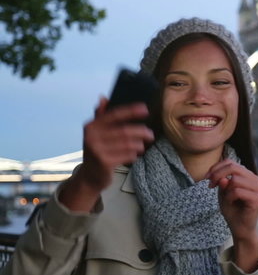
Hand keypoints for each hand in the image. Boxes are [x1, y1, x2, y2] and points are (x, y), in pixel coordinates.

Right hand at [59, 97, 153, 211]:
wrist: (89, 177)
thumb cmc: (98, 151)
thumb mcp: (96, 133)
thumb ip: (100, 116)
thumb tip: (103, 97)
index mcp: (91, 126)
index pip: (114, 115)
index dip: (131, 111)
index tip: (145, 109)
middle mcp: (92, 137)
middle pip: (124, 131)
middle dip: (141, 132)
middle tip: (151, 134)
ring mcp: (97, 150)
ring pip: (128, 144)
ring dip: (139, 144)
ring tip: (142, 146)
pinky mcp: (104, 162)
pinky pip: (127, 155)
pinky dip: (134, 155)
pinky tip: (134, 155)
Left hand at [208, 159, 257, 271]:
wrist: (240, 228)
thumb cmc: (233, 210)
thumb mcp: (223, 193)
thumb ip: (222, 182)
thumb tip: (224, 178)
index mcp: (248, 175)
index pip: (231, 163)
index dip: (216, 168)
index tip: (206, 178)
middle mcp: (255, 179)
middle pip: (233, 167)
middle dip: (217, 175)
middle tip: (210, 185)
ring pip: (235, 180)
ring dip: (226, 190)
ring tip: (226, 199)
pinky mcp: (257, 198)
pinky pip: (237, 192)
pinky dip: (230, 197)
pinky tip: (232, 203)